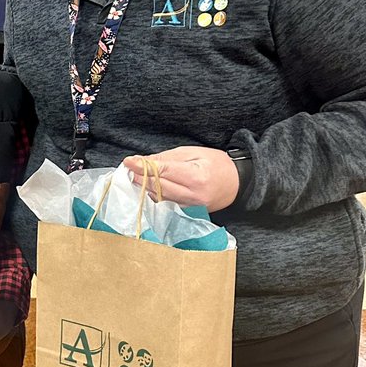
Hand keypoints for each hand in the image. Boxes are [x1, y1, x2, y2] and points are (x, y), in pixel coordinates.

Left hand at [123, 146, 239, 212]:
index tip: (128, 161)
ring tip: (134, 177)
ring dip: (145, 188)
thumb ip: (168, 158)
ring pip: (160, 198)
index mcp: (196, 177)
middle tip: (128, 169)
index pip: (163, 172)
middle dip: (141, 178)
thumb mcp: (193, 153)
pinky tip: (148, 188)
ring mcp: (190, 207)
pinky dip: (155, 196)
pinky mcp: (189, 213)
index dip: (143, 167)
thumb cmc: (217, 164)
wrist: (237, 184)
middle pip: (159, 187)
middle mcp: (192, 196)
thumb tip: (144, 161)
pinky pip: (166, 204)